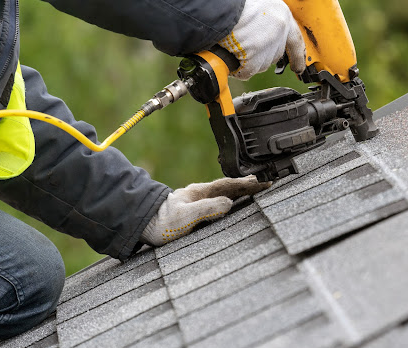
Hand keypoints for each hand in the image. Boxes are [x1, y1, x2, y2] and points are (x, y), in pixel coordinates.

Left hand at [140, 176, 270, 245]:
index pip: (230, 185)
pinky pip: (218, 201)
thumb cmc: (161, 223)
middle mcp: (200, 194)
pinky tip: (234, 203)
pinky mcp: (194, 210)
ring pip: (224, 193)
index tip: (264, 182)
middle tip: (266, 183)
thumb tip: (229, 204)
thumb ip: (206, 209)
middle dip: (248, 185)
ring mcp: (197, 201)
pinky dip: (231, 199)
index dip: (248, 184)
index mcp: (200, 192)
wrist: (141, 225)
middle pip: (229, 186)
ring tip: (255, 190)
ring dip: (241, 191)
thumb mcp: (184, 217)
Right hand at [218, 0, 305, 79]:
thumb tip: (259, 32)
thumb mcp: (257, 4)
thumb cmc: (233, 1)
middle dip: (260, 56)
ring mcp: (268, 44)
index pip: (295, 40)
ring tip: (232, 47)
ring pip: (261, 65)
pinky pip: (247, 71)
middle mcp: (279, 30)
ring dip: (247, 62)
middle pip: (274, 55)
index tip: (299, 67)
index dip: (297, 55)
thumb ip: (264, 19)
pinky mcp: (255, 56)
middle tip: (244, 49)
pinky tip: (230, 57)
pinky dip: (238, 69)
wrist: (221, 3)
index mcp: (282, 14)